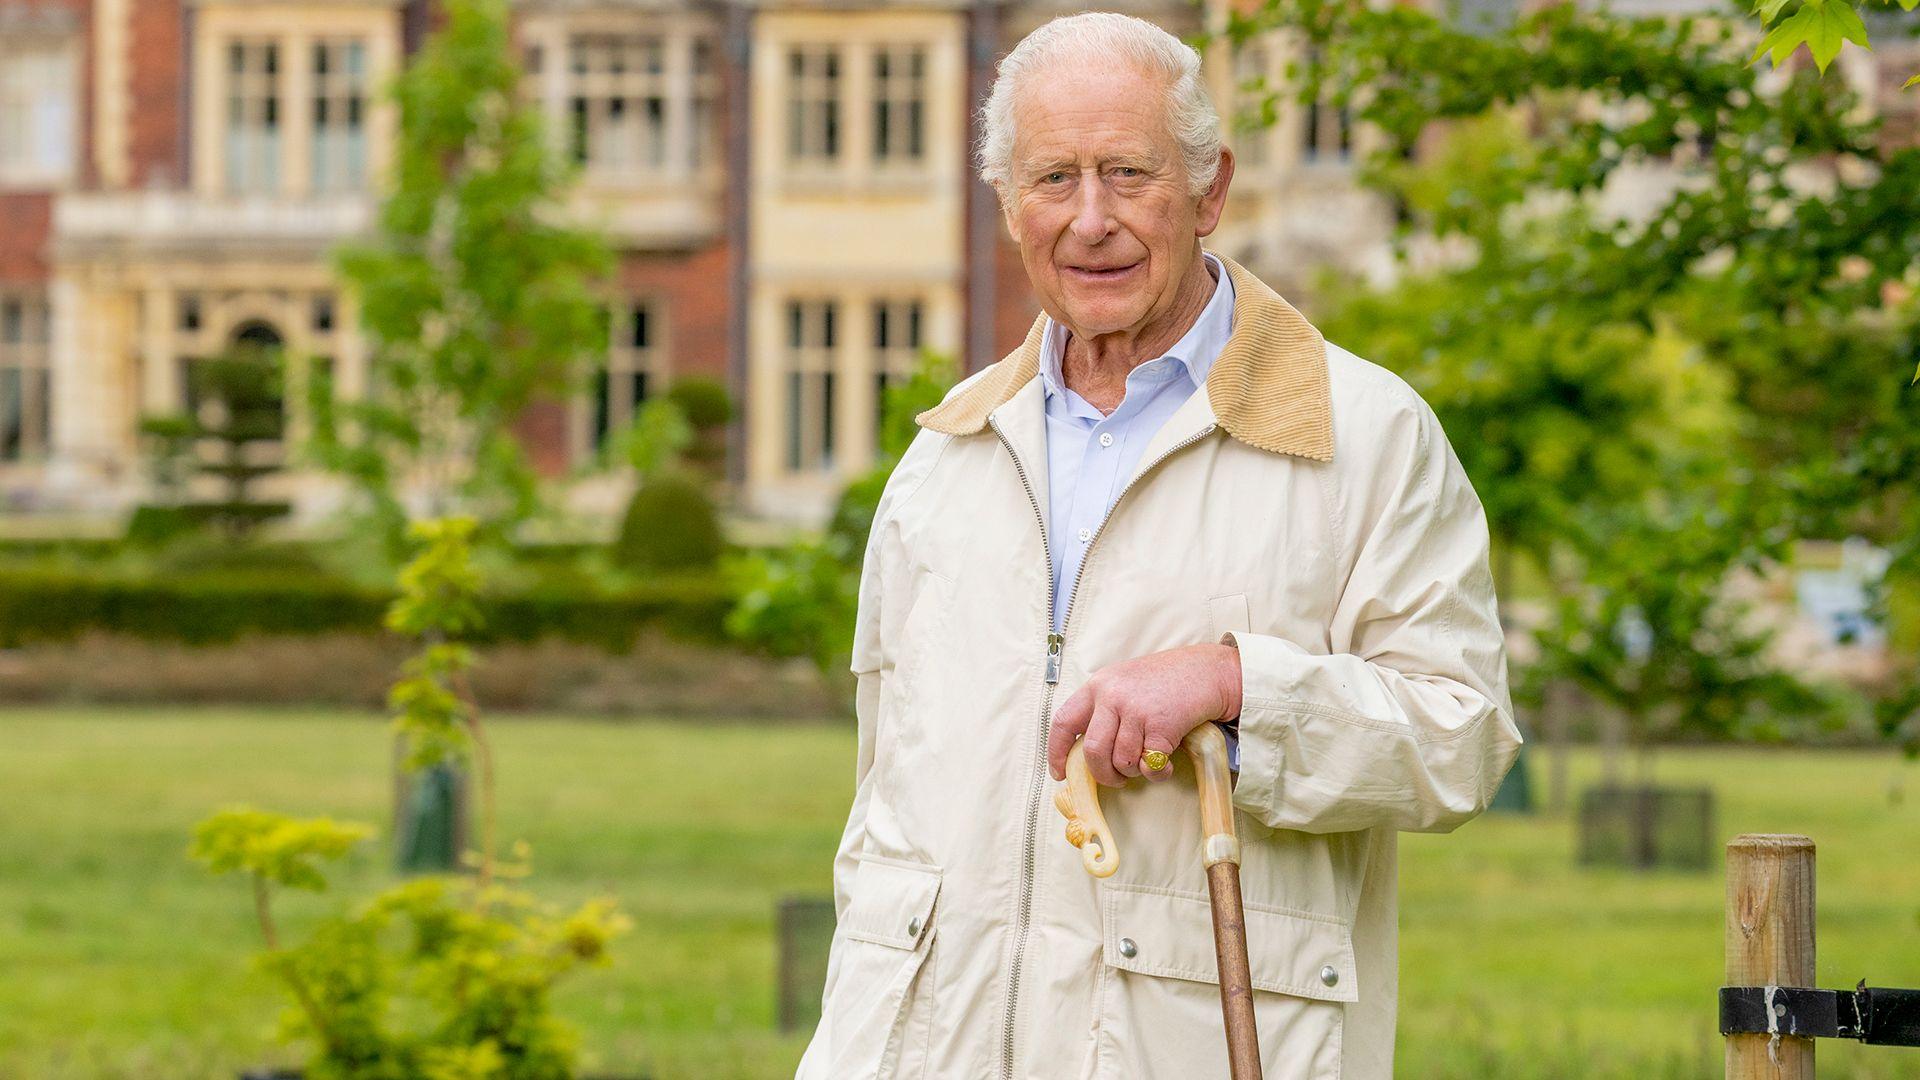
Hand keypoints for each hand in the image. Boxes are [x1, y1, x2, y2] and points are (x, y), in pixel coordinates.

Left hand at [1046, 643, 1241, 786]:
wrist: (1208, 671)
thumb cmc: (1167, 681)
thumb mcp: (1125, 683)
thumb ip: (1104, 709)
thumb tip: (1088, 753)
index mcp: (1098, 685)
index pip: (1063, 722)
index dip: (1056, 752)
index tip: (1060, 772)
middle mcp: (1112, 696)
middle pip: (1093, 752)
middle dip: (1103, 774)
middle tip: (1116, 778)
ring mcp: (1136, 710)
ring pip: (1121, 762)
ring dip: (1134, 773)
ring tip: (1146, 763)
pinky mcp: (1160, 726)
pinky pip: (1149, 766)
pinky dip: (1158, 773)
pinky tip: (1166, 764)